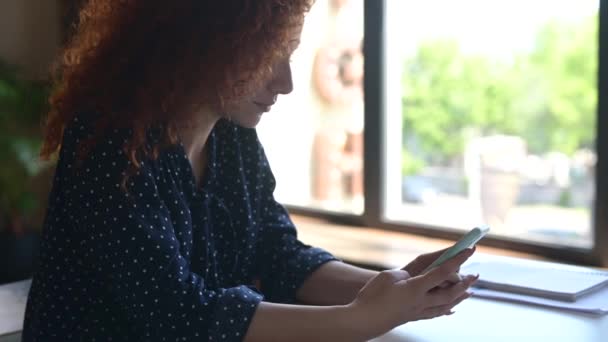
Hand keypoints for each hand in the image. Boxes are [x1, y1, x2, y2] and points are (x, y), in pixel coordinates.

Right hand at [349, 248, 477, 338]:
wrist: (364, 320)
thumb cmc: (373, 296)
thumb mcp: (389, 276)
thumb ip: (406, 273)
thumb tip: (414, 276)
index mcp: (416, 288)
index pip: (442, 271)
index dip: (457, 259)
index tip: (469, 250)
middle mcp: (421, 301)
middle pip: (450, 291)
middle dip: (464, 282)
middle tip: (475, 275)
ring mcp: (418, 311)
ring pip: (446, 304)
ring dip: (459, 296)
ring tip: (470, 292)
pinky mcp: (413, 317)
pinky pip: (436, 313)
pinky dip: (446, 308)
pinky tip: (451, 309)